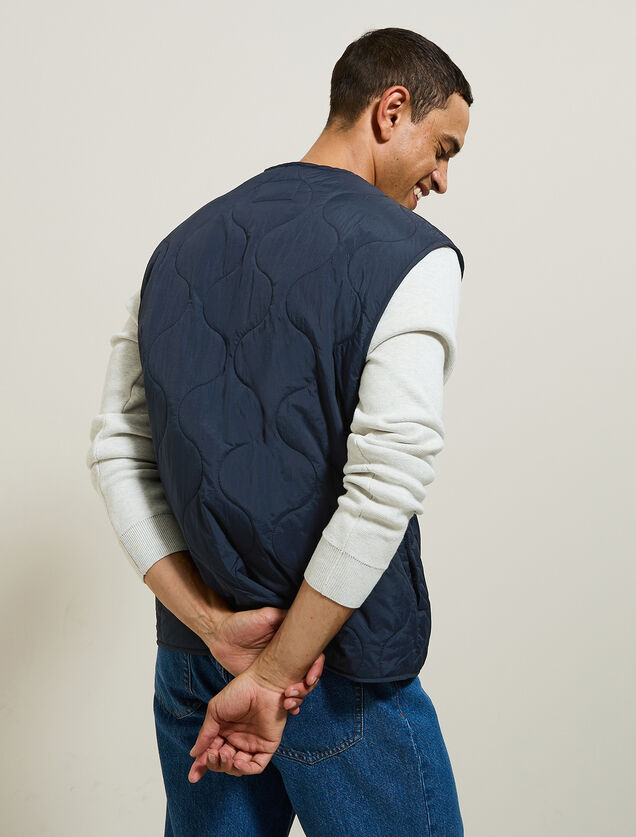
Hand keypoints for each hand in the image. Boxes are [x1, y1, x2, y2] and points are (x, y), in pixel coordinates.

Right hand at [188, 665, 289, 779]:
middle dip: (214, 763)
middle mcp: (237, 739)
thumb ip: (205, 734)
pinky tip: (238, 762)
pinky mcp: (267, 746)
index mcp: (224, 731)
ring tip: (224, 755)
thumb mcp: (215, 711)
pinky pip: (256, 766)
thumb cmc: (239, 692)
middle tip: (212, 754)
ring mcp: (252, 744)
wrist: (262, 684)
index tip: (192, 777)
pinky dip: (246, 769)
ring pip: (237, 768)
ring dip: (228, 767)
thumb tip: (194, 753)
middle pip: (223, 762)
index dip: (201, 766)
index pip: (211, 753)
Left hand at [206, 606, 323, 713]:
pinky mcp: (266, 681)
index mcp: (291, 642)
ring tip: (288, 703)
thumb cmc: (241, 623)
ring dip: (299, 697)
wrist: (220, 636)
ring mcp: (278, 671)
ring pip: (298, 686)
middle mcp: (288, 657)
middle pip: (308, 673)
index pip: (312, 655)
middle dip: (307, 686)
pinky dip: (289, 703)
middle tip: (291, 692)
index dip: (316, 666)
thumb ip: (281, 617)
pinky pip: (282, 694)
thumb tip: (301, 621)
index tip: (309, 677)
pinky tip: (287, 710)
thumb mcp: (264, 616)